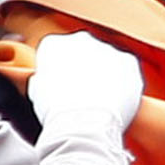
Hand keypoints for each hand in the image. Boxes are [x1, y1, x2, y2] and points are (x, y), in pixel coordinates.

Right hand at [28, 31, 145, 141]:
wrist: (84, 125)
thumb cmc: (57, 114)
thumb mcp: (36, 92)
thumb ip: (43, 78)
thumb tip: (47, 81)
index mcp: (53, 44)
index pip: (55, 53)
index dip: (58, 73)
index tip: (61, 88)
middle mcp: (80, 39)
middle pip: (82, 52)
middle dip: (83, 69)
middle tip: (82, 95)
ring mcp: (107, 49)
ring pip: (106, 60)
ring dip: (104, 75)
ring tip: (100, 102)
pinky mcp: (128, 62)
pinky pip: (126, 71)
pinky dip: (123, 83)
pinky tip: (116, 101)